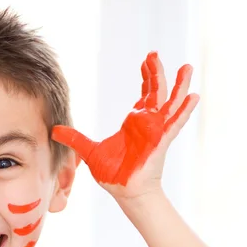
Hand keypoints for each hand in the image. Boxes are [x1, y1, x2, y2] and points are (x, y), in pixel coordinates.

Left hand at [51, 52, 199, 199]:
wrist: (124, 192)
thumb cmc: (113, 174)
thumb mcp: (89, 151)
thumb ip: (74, 139)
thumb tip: (54, 131)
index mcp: (135, 123)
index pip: (145, 94)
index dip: (147, 77)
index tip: (146, 61)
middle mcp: (148, 124)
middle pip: (158, 92)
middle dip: (157, 73)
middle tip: (154, 54)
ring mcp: (156, 131)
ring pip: (171, 104)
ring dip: (179, 86)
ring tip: (187, 67)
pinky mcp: (160, 142)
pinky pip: (174, 124)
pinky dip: (183, 111)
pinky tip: (192, 97)